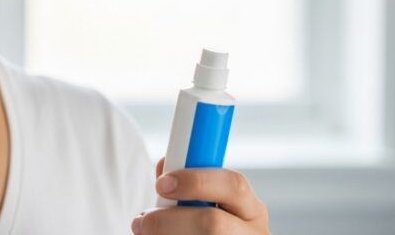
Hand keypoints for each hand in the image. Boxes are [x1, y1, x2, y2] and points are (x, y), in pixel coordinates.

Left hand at [130, 156, 270, 234]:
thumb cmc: (201, 227)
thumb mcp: (203, 204)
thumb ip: (185, 185)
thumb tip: (164, 167)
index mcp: (251, 208)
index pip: (232, 185)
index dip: (195, 181)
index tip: (161, 184)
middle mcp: (254, 234)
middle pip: (213, 224)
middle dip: (169, 221)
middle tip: (141, 222)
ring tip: (145, 234)